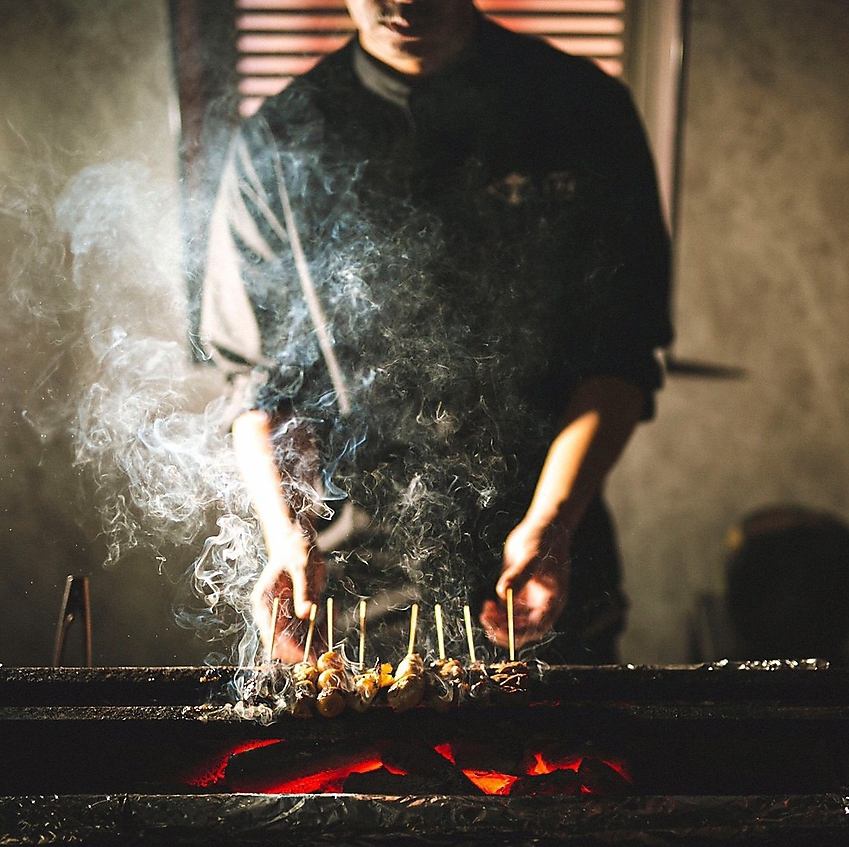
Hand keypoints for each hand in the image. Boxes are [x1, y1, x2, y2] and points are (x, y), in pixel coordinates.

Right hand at [251, 529, 325, 661]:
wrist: (298, 542)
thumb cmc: (297, 551)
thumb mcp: (302, 568)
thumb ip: (304, 591)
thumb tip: (306, 614)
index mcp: (263, 600)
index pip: (269, 630)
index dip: (283, 646)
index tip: (300, 656)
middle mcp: (271, 611)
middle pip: (281, 640)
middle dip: (298, 652)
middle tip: (317, 661)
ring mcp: (284, 614)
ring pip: (295, 639)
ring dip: (309, 648)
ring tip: (326, 658)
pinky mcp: (298, 614)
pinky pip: (307, 630)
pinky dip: (317, 636)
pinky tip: (330, 643)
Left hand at [480, 518, 570, 648]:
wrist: (540, 526)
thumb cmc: (543, 540)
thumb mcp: (531, 558)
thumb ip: (518, 575)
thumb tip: (502, 592)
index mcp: (551, 601)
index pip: (537, 628)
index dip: (520, 634)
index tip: (501, 631)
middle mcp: (539, 603)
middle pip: (522, 628)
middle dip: (504, 628)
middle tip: (488, 621)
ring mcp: (527, 597)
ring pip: (511, 620)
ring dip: (497, 620)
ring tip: (485, 612)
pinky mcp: (515, 589)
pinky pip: (504, 607)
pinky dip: (495, 610)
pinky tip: (487, 604)